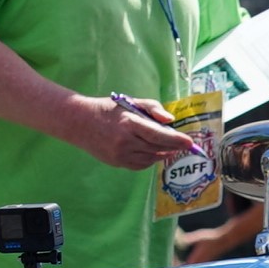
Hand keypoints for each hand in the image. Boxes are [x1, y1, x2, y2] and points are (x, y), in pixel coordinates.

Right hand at [73, 94, 202, 170]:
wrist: (79, 122)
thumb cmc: (108, 109)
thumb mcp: (129, 102)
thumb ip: (152, 108)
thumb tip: (169, 121)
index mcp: (129, 123)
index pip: (158, 135)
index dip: (176, 140)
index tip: (190, 142)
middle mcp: (125, 141)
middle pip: (157, 148)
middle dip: (174, 147)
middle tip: (185, 145)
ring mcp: (120, 154)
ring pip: (150, 158)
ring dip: (163, 153)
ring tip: (172, 148)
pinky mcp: (116, 162)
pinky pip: (140, 165)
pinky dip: (150, 160)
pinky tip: (155, 153)